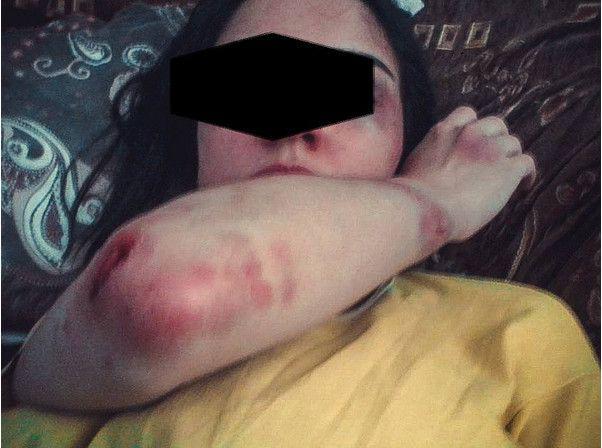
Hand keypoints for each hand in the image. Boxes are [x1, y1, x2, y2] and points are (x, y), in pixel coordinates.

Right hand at [394, 106, 536, 242]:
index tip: (473, 141)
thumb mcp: (414, 166)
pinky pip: (527, 164)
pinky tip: (524, 185)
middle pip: (496, 125)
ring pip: (513, 144)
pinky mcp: (507, 170)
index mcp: (444, 132)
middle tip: (494, 160)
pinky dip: (527, 174)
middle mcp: (469, 135)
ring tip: (508, 175)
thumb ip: (428, 157)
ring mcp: (490, 151)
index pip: (467, 114)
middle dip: (496, 140)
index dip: (474, 127)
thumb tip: (431, 171)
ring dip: (510, 157)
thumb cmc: (412, 197)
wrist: (424, 209)